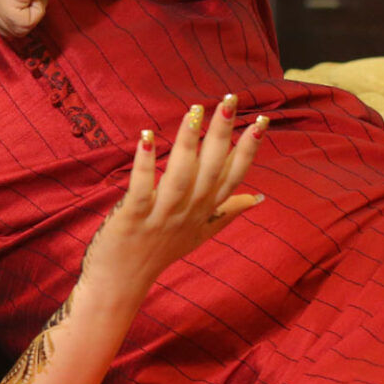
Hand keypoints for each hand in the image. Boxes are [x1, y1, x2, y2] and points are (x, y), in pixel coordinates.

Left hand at [80, 97, 265, 306]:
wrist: (121, 282)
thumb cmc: (160, 251)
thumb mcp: (200, 233)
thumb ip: (227, 212)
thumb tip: (258, 198)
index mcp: (205, 212)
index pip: (232, 177)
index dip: (248, 150)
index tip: (262, 120)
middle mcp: (188, 213)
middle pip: (210, 170)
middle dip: (222, 134)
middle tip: (230, 101)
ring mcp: (161, 216)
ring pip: (180, 177)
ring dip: (187, 143)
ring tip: (194, 112)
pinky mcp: (133, 217)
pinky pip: (142, 188)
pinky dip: (145, 163)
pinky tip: (146, 136)